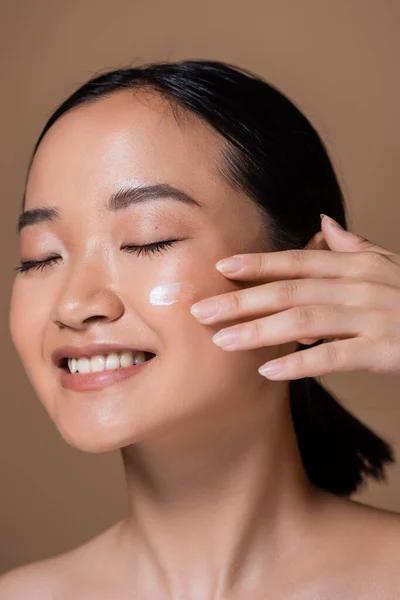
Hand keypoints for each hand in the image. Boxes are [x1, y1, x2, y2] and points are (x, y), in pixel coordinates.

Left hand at [190, 215, 399, 379]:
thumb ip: (354, 246)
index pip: (297, 260)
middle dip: (242, 299)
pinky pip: (334, 357)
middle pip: (290, 290)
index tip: (219, 268)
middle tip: (201, 310)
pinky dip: (300, 363)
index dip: (257, 263)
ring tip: (222, 341)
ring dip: (259, 332)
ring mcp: (372, 317)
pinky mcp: (384, 349)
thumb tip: (323, 222)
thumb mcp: (388, 266)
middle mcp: (360, 285)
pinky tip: (269, 371)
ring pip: (304, 320)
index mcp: (356, 265)